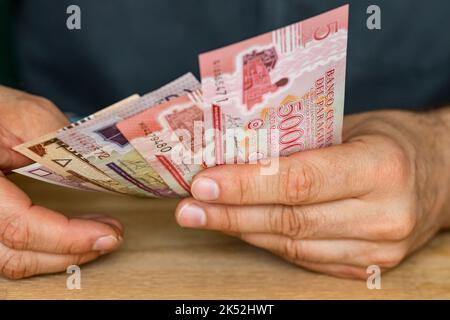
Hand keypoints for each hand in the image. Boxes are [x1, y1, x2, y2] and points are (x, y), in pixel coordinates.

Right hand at [0, 86, 123, 278]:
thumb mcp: (26, 114)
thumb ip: (61, 142)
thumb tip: (98, 172)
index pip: (19, 226)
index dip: (67, 237)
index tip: (109, 233)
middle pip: (15, 255)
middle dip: (71, 251)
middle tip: (112, 236)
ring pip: (11, 259)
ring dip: (60, 254)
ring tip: (97, 234)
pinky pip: (8, 249)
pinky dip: (43, 249)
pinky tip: (70, 235)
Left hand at [176, 109, 449, 278]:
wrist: (440, 173)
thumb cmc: (391, 140)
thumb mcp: (351, 126)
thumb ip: (300, 143)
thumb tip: (236, 153)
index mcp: (380, 167)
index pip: (299, 180)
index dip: (246, 184)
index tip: (203, 184)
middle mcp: (383, 214)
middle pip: (290, 219)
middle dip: (231, 213)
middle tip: (189, 208)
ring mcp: (378, 249)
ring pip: (293, 245)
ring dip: (244, 229)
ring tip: (206, 217)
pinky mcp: (369, 266)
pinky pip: (305, 259)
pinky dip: (269, 242)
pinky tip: (243, 228)